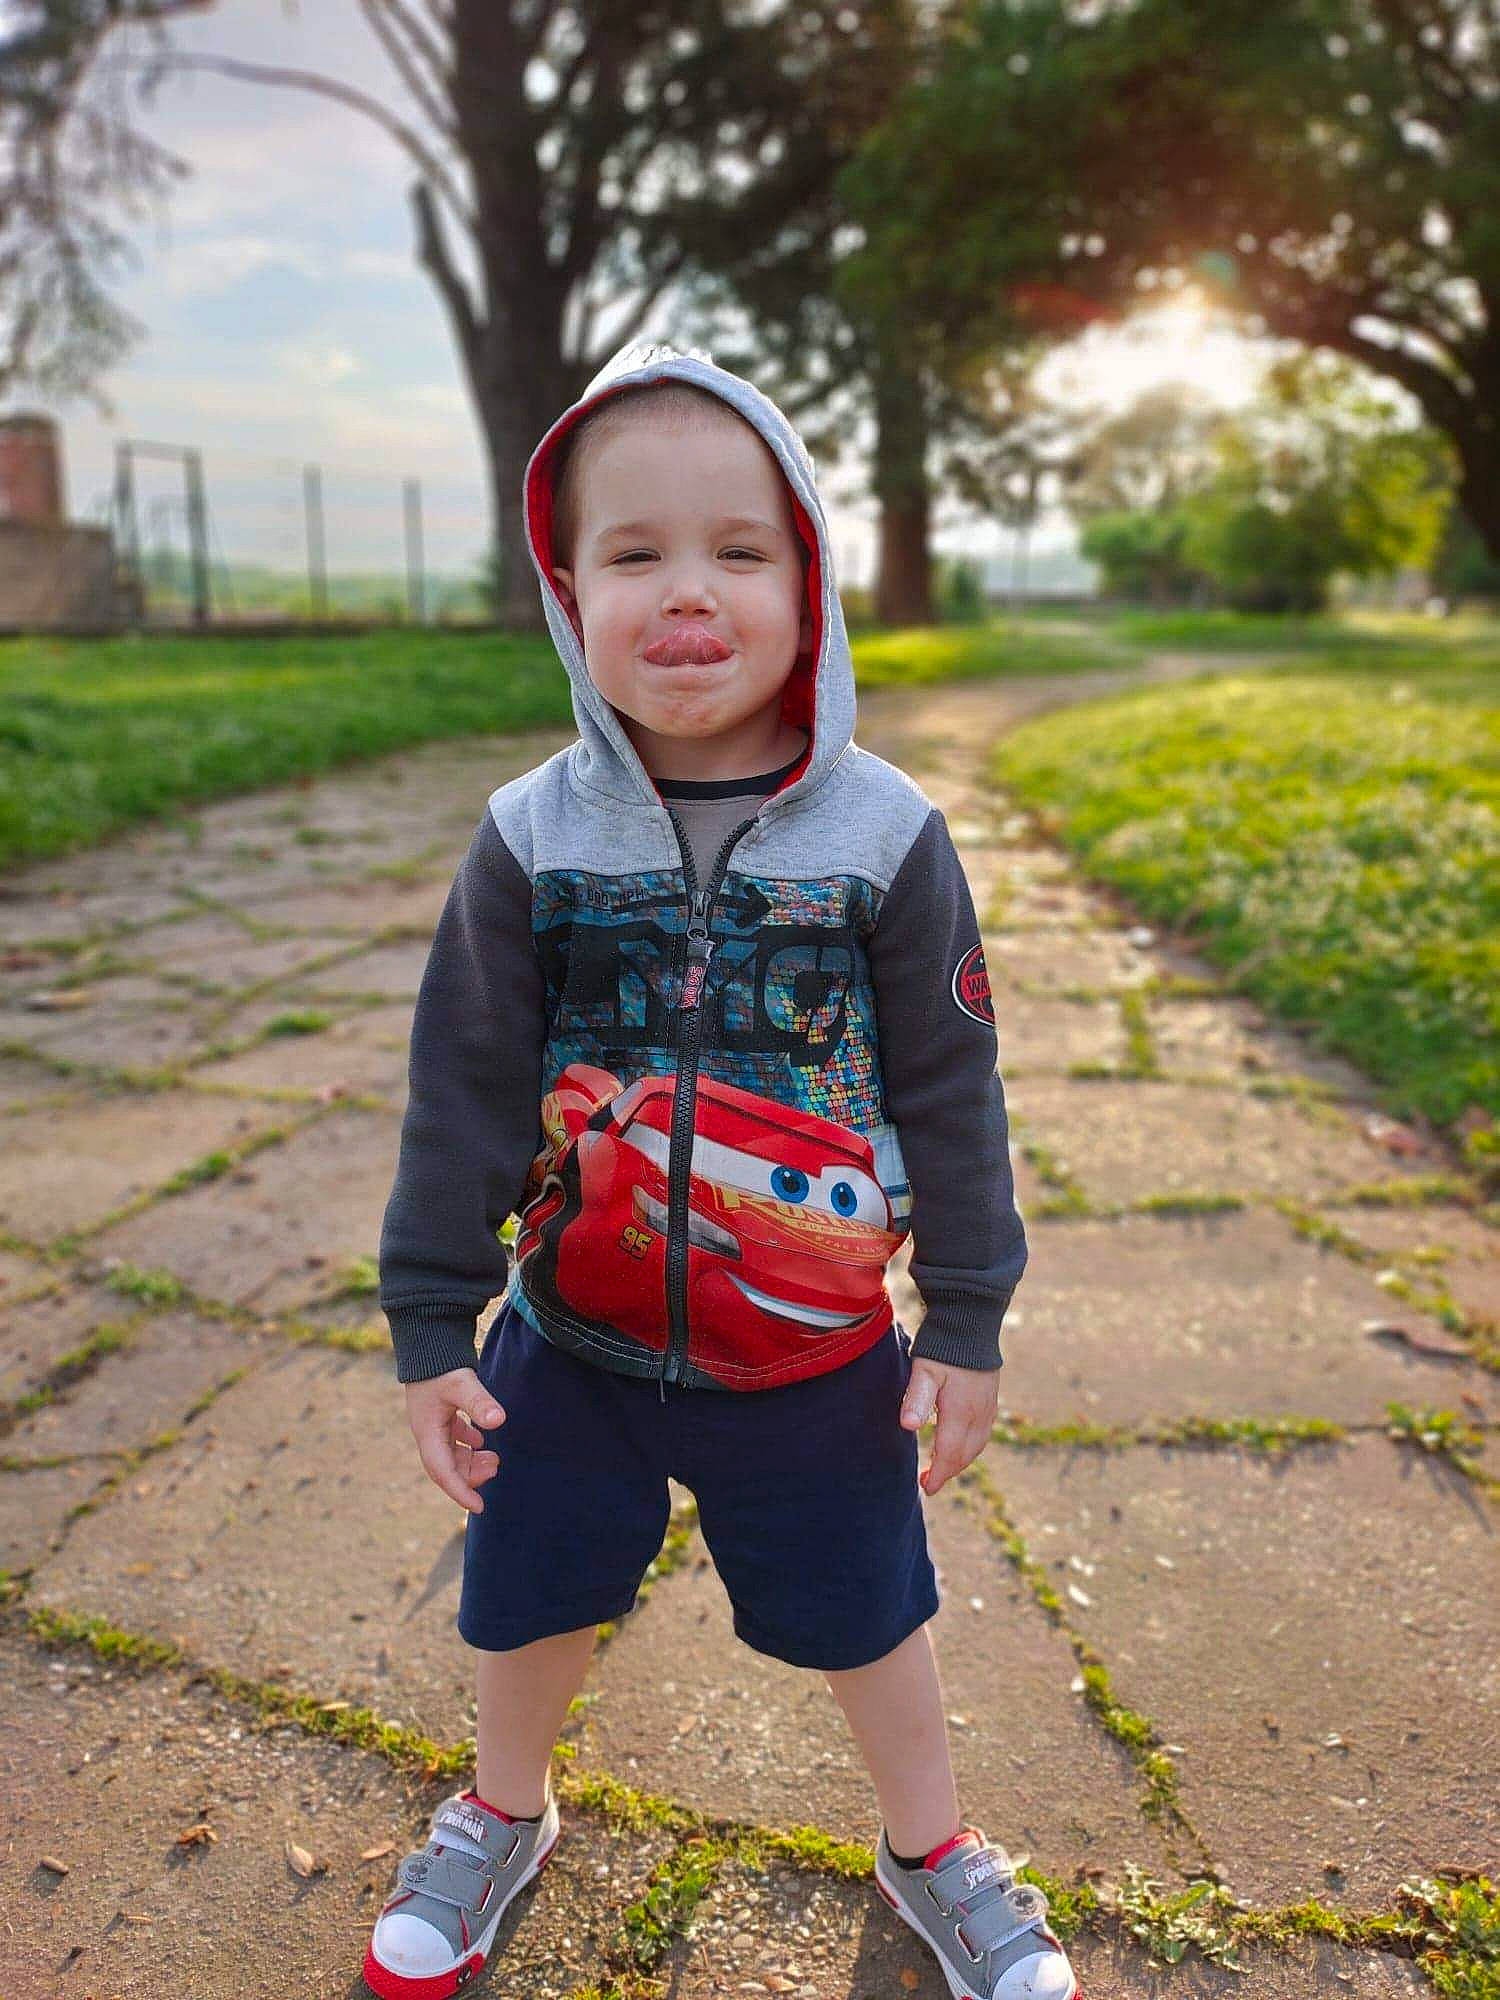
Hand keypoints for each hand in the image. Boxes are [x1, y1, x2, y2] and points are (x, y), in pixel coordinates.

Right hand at [405, 1367, 506, 1514]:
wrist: (426, 1342)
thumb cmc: (440, 1365)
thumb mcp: (461, 1384)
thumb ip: (479, 1402)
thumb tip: (499, 1421)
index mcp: (428, 1432)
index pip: (442, 1472)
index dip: (460, 1492)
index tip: (479, 1508)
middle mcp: (428, 1432)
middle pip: (446, 1468)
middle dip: (469, 1476)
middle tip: (496, 1467)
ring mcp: (433, 1424)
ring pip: (450, 1455)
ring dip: (470, 1462)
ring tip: (494, 1458)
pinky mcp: (440, 1414)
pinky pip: (452, 1439)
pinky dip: (468, 1444)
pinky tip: (482, 1440)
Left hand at [900, 1356, 1000, 1497]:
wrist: (972, 1322)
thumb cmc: (943, 1346)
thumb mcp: (924, 1370)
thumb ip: (917, 1398)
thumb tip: (908, 1427)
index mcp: (961, 1412)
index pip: (949, 1454)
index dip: (938, 1474)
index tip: (926, 1488)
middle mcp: (978, 1414)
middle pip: (964, 1455)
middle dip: (947, 1472)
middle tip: (928, 1483)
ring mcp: (987, 1407)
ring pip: (976, 1446)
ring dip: (959, 1462)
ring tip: (941, 1468)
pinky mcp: (990, 1399)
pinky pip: (982, 1434)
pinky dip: (970, 1448)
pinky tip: (959, 1445)